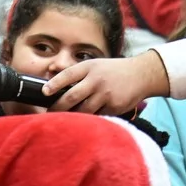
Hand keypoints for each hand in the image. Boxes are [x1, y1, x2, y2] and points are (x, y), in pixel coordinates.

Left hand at [44, 52, 169, 114]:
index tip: (44, 92)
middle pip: (71, 97)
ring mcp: (106, 94)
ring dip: (72, 116)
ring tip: (64, 120)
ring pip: (83, 110)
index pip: (67, 75)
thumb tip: (52, 74)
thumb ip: (77, 72)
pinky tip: (84, 120)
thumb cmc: (114, 71)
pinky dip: (90, 118)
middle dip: (57, 107)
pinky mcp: (114, 106)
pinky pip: (97, 115)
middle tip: (49, 113)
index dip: (54, 84)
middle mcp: (97, 80)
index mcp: (90, 67)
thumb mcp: (96, 64)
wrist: (142, 75)